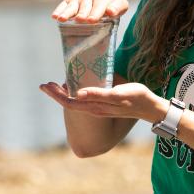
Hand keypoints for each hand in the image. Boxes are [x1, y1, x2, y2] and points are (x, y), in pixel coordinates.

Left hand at [39, 81, 165, 121]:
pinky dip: (74, 93)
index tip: (45, 86)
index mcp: (94, 106)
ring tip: (54, 85)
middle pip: (69, 102)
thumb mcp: (117, 94)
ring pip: (75, 102)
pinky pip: (84, 100)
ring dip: (63, 94)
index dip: (56, 95)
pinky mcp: (104, 105)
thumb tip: (78, 93)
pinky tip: (74, 87)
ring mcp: (98, 108)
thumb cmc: (134, 97)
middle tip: (44, 85)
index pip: (69, 102)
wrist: (148, 107)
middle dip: (56, 94)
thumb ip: (98, 94)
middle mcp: (93, 109)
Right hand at [52, 0, 128, 22]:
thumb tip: (111, 12)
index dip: (95, 12)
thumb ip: (118, 7)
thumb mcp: (120, 2)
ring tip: (61, 19)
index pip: (99, 4)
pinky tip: (54, 16)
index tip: (91, 20)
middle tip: (80, 20)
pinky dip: (59, 9)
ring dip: (67, 12)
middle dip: (82, 13)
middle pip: (85, 5)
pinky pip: (64, 4)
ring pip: (73, 5)